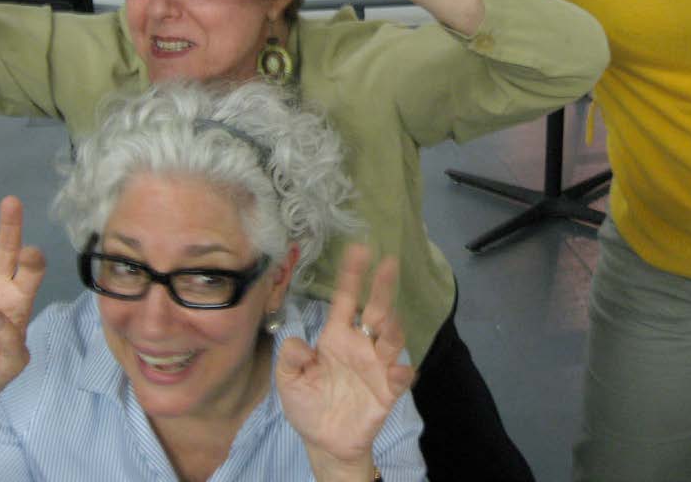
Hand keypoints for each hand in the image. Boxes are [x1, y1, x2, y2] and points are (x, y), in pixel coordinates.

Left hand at [277, 244, 414, 468]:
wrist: (326, 443)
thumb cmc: (309, 405)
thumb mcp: (288, 382)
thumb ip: (289, 360)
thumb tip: (296, 343)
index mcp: (336, 337)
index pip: (345, 300)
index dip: (352, 275)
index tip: (359, 248)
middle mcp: (360, 345)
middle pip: (375, 311)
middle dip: (381, 288)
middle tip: (388, 264)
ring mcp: (376, 366)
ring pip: (390, 338)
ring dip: (391, 326)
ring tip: (386, 319)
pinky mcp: (387, 390)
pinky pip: (400, 377)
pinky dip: (403, 372)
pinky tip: (398, 371)